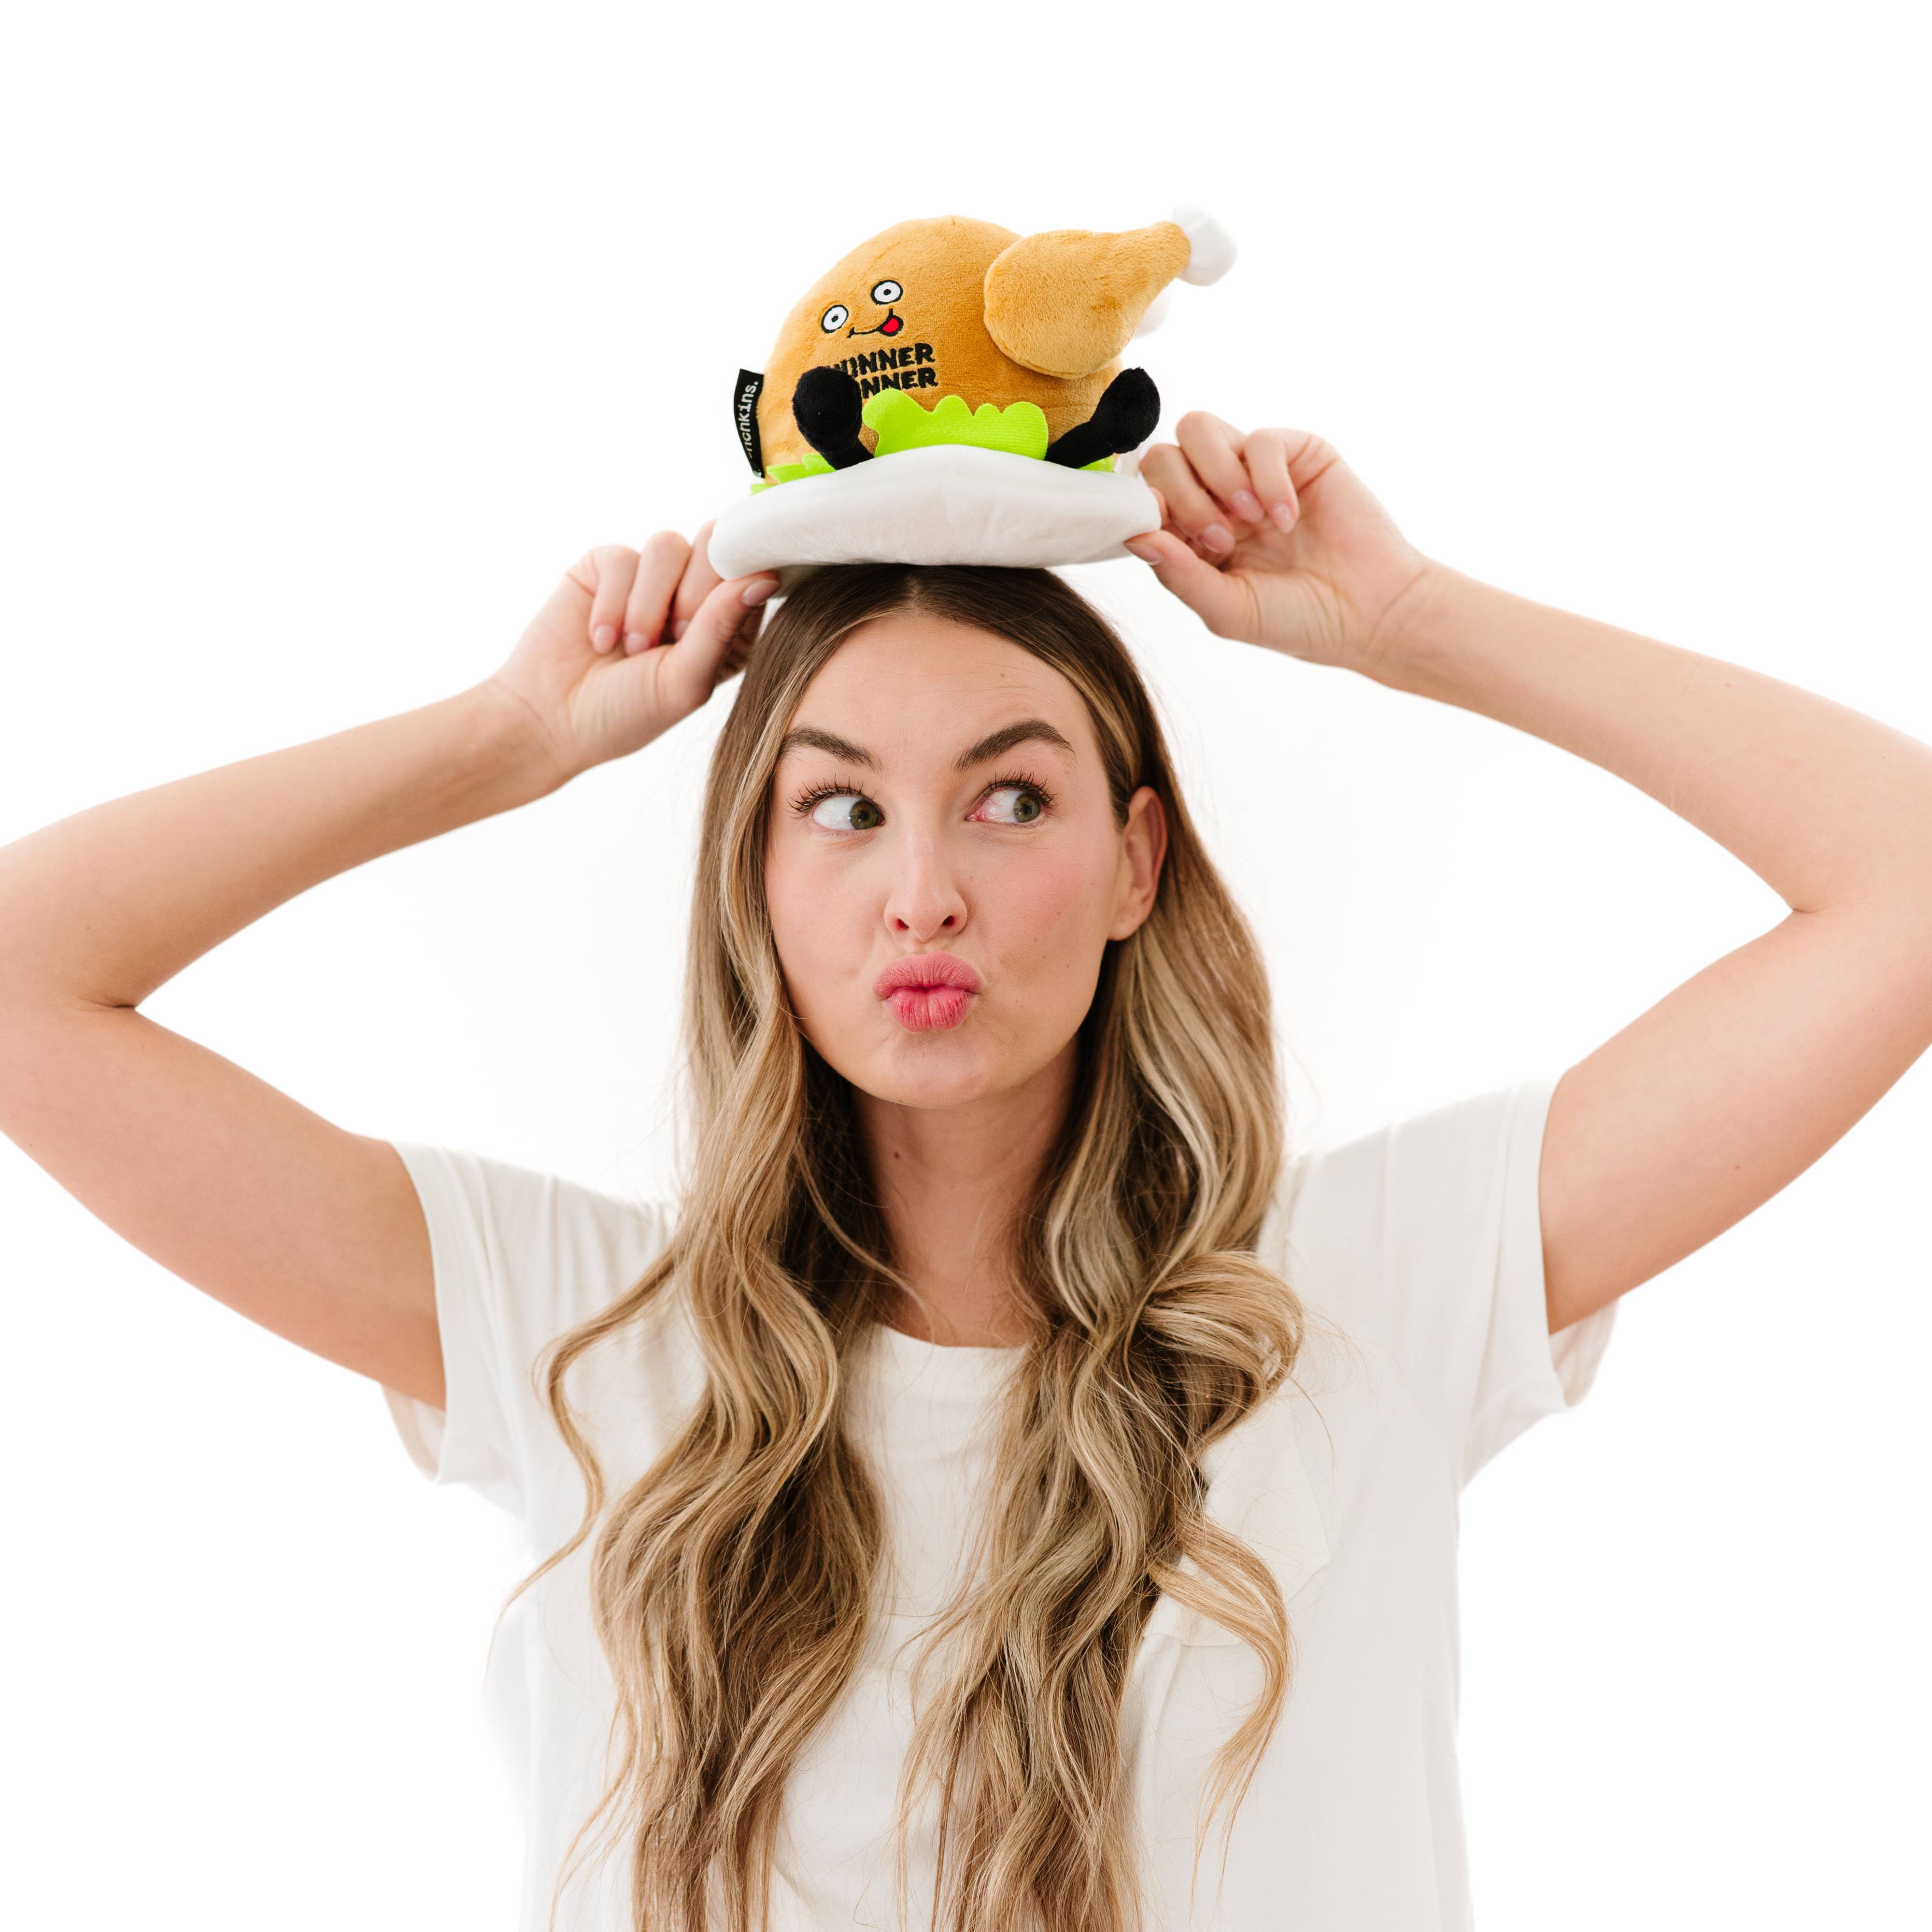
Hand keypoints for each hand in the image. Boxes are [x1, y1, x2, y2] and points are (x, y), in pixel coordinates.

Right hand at [487, 525, 777, 779]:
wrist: (549, 721)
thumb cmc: (625, 713)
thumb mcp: (684, 680)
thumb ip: (723, 626)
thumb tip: (766, 575)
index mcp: (726, 627)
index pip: (751, 575)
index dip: (734, 589)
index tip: (700, 632)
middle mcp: (691, 597)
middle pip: (715, 544)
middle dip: (692, 593)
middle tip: (670, 639)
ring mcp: (649, 580)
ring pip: (667, 544)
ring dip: (648, 603)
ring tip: (630, 649)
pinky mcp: (606, 568)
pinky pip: (622, 557)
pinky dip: (612, 602)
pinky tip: (599, 639)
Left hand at [1130, 417, 1438, 672]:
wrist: (1370, 612)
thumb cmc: (1298, 619)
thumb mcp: (1227, 609)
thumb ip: (1178, 574)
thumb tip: (1134, 535)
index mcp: (1192, 535)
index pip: (1145, 496)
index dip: (1147, 508)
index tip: (1172, 535)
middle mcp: (1216, 496)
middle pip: (1163, 455)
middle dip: (1182, 494)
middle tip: (1220, 538)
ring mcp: (1253, 470)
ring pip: (1198, 429)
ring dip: (1216, 474)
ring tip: (1249, 520)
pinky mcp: (1295, 452)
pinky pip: (1260, 438)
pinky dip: (1268, 478)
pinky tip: (1288, 518)